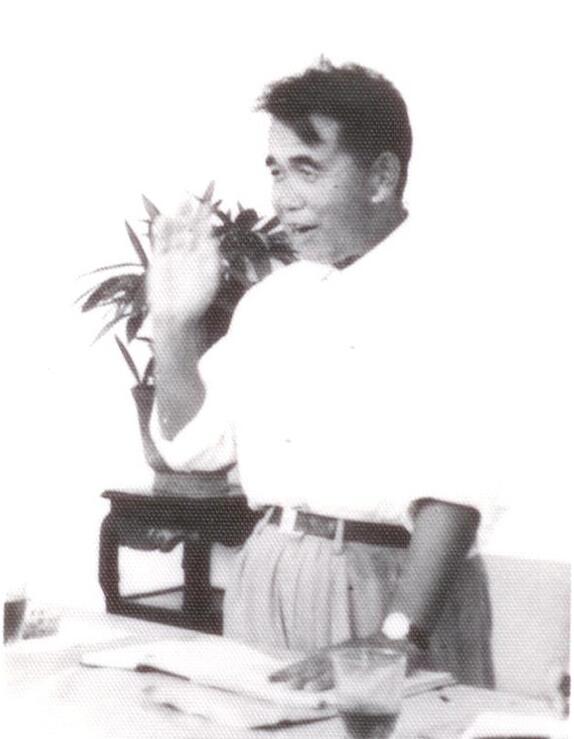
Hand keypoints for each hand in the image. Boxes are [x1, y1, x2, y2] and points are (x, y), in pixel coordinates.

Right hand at [147, 183, 221, 322]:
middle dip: (190, 213)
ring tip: (178, 203)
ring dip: (176, 218)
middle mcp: (187, 253)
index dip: (205, 219)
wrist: (177, 316)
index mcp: (202, 256)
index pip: (204, 233)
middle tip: (190, 198)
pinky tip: (163, 219)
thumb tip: (213, 239)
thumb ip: (211, 259)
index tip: (208, 204)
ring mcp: (173, 256)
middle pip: (188, 228)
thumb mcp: (209, 279)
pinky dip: (161, 231)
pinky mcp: (159, 261)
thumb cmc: (197, 300)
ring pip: (174, 232)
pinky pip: (160, 243)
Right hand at [268, 633, 426, 691]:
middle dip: (296, 673)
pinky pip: (315, 659)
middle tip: (275, 683)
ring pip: (311, 660)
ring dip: (293, 669)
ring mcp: (339, 650)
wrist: (402, 630)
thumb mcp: (402, 657)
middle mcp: (343, 651)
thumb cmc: (403, 648)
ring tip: (274, 678)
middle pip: (316, 663)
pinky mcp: (338, 652)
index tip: (307, 688)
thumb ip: (399, 661)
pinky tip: (291, 674)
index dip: (321, 678)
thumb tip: (400, 662)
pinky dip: (300, 666)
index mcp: (357, 653)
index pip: (335, 667)